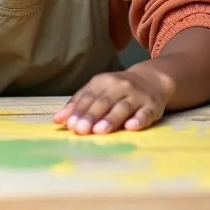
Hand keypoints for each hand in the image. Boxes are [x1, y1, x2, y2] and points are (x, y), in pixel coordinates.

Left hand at [53, 64, 175, 134]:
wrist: (152, 79)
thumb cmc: (118, 89)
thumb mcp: (98, 90)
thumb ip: (79, 103)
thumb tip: (57, 119)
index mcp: (103, 82)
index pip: (89, 96)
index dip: (79, 110)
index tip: (70, 124)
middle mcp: (119, 86)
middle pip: (103, 102)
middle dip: (91, 116)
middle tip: (81, 130)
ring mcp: (137, 95)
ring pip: (122, 107)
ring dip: (111, 119)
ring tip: (99, 130)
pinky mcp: (152, 106)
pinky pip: (145, 113)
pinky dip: (139, 120)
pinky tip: (131, 127)